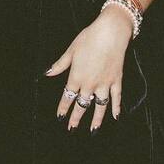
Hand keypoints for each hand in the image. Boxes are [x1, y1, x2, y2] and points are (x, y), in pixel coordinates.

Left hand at [44, 7, 133, 132]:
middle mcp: (90, 84)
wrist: (110, 32)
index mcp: (76, 77)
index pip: (67, 97)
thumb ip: (59, 65)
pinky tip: (116, 117)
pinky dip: (116, 108)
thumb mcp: (71, 50)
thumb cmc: (89, 38)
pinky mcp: (116, 80)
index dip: (63, 108)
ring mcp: (104, 83)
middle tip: (72, 128)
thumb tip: (47, 73)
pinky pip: (116, 97)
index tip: (60, 117)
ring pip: (99, 106)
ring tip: (93, 130)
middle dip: (76, 118)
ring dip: (96, 119)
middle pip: (82, 105)